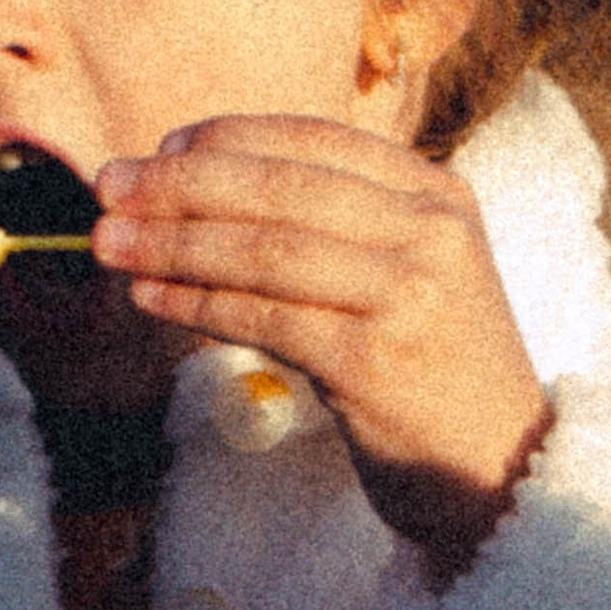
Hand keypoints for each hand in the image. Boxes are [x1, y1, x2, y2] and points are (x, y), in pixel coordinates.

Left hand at [91, 117, 550, 585]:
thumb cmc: (435, 372)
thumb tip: (197, 189)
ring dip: (174, 244)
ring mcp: (407, 296)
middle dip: (180, 184)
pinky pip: (264, 319)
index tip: (157, 150)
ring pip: (264, 250)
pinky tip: (152, 299)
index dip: (225, 139)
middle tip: (107, 188)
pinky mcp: (375, 363)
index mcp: (437, 194)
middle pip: (279, 187)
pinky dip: (198, 304)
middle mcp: (430, 233)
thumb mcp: (406, 274)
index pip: (313, 139)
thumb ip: (335, 226)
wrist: (503, 470)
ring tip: (109, 245)